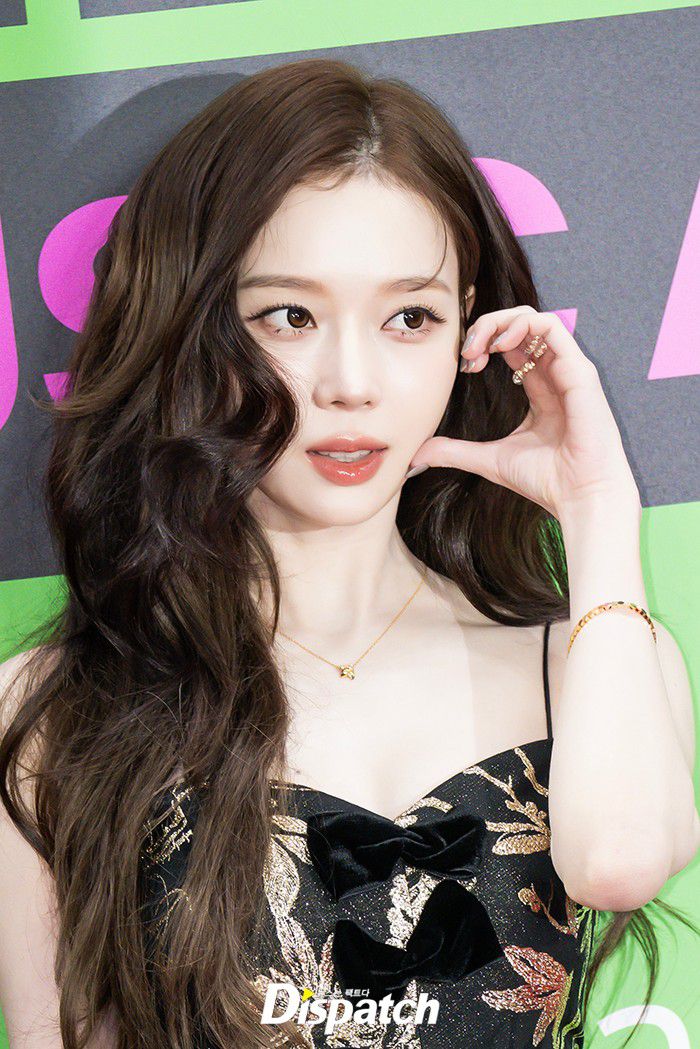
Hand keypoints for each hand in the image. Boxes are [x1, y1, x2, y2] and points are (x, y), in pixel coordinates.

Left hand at [407, 306, 640, 518]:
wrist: (579, 497)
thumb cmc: (546, 480)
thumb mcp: (488, 460)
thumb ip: (454, 452)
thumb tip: (415, 456)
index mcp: (539, 388)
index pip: (512, 345)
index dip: (483, 344)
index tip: (464, 365)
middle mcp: (555, 373)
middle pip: (521, 325)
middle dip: (487, 327)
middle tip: (466, 351)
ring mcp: (569, 370)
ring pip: (535, 318)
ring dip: (500, 322)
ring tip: (480, 346)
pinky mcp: (579, 371)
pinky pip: (553, 327)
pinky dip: (522, 325)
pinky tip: (500, 345)